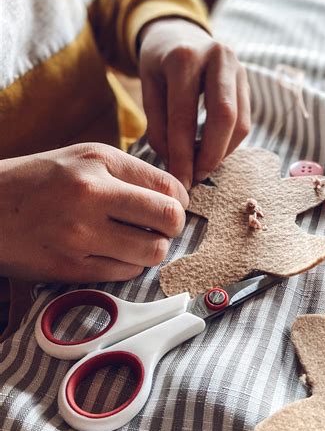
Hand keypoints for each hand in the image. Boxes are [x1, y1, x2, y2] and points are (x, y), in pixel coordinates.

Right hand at [0, 143, 188, 281]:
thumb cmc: (37, 181)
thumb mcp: (82, 158)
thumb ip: (129, 172)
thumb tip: (176, 196)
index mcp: (98, 161)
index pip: (168, 185)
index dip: (180, 200)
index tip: (173, 205)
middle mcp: (91, 195)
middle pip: (169, 219)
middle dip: (173, 226)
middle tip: (162, 227)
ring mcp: (80, 234)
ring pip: (153, 252)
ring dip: (152, 249)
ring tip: (136, 241)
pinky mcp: (71, 267)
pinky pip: (126, 272)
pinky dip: (128, 265)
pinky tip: (112, 253)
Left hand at [139, 18, 250, 189]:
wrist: (179, 33)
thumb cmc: (159, 64)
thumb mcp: (148, 88)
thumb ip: (158, 127)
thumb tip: (175, 166)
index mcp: (185, 57)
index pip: (184, 116)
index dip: (182, 154)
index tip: (179, 181)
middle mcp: (218, 57)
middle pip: (224, 117)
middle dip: (210, 155)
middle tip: (196, 178)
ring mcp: (239, 67)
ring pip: (240, 122)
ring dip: (221, 152)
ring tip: (201, 166)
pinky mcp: (248, 81)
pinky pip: (245, 121)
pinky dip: (229, 143)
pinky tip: (211, 151)